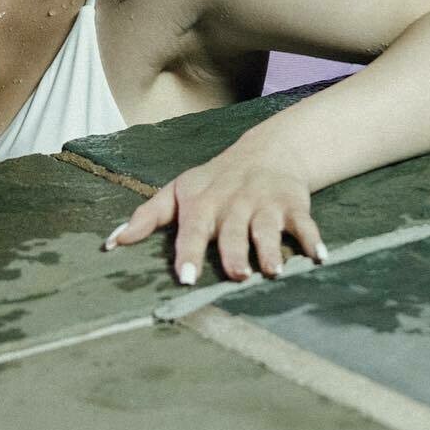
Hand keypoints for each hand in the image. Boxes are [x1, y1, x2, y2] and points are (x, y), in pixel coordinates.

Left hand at [103, 149, 326, 284]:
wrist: (265, 151)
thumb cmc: (214, 181)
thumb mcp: (178, 192)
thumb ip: (147, 217)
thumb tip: (110, 244)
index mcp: (203, 202)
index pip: (192, 227)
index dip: (188, 251)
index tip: (185, 277)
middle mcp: (234, 202)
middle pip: (233, 229)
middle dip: (235, 251)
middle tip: (237, 274)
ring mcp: (265, 203)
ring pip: (267, 226)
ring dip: (271, 248)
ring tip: (274, 270)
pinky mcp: (292, 205)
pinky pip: (304, 222)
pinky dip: (312, 238)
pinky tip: (319, 257)